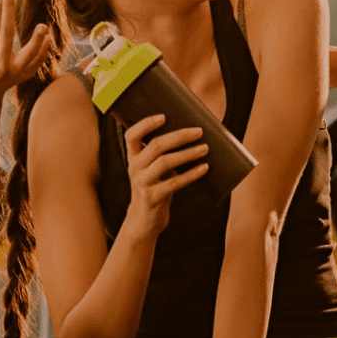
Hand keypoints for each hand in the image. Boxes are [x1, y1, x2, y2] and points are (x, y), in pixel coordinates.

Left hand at [0, 0, 51, 108]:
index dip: (38, 41)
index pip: (32, 53)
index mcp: (19, 68)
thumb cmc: (8, 80)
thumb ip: (39, 56)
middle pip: (6, 31)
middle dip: (8, 8)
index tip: (42, 28)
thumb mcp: (25, 73)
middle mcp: (3, 65)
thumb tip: (47, 36)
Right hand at [121, 114, 209, 237]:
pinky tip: (204, 168)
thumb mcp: (153, 171)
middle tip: (199, 132)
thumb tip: (193, 136)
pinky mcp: (152, 198)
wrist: (144, 222)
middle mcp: (134, 168)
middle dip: (179, 136)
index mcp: (133, 158)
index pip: (131, 135)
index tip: (164, 116)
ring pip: (165, 162)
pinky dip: (191, 174)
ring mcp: (142, 184)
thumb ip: (162, 155)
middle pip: (155, 146)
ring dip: (187, 153)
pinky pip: (174, 183)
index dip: (145, 124)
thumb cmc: (155, 189)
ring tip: (205, 148)